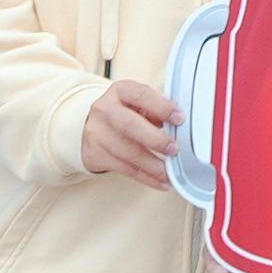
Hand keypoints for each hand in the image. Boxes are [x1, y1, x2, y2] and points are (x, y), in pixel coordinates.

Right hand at [74, 71, 180, 188]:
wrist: (93, 127)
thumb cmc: (124, 113)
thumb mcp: (138, 104)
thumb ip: (156, 110)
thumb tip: (178, 127)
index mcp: (120, 91)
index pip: (140, 95)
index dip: (161, 106)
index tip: (179, 118)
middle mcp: (105, 109)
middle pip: (129, 125)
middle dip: (155, 139)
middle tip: (174, 149)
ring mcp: (97, 132)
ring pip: (127, 152)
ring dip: (153, 166)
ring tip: (169, 173)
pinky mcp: (95, 154)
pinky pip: (124, 169)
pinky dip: (146, 177)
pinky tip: (159, 181)